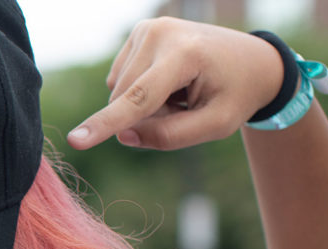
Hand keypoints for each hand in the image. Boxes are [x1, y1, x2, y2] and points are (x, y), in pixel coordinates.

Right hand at [68, 17, 282, 150]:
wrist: (252, 60)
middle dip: (147, 116)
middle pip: (125, 99)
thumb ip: (170, 136)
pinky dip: (141, 89)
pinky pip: (121, 79)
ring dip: (145, 104)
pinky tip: (169, 80)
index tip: (75, 141)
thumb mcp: (216, 125)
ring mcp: (146, 29)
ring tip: (180, 91)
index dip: (105, 124)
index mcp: (184, 55)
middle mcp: (159, 34)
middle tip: (186, 106)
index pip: (138, 99)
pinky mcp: (139, 32)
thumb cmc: (236, 94)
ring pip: (120, 92)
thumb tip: (124, 136)